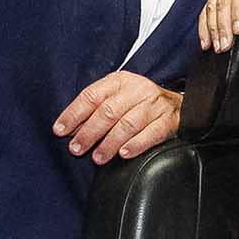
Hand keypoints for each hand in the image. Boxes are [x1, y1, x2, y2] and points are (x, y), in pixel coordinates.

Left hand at [53, 69, 181, 163]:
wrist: (178, 106)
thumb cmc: (139, 104)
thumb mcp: (116, 98)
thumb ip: (94, 111)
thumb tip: (69, 130)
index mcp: (120, 81)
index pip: (92, 95)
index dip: (74, 113)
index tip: (60, 130)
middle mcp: (138, 89)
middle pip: (109, 111)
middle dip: (89, 132)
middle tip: (77, 148)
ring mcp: (155, 104)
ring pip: (128, 123)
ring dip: (110, 142)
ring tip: (98, 157)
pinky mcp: (169, 120)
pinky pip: (152, 133)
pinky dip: (136, 144)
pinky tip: (124, 153)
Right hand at [201, 0, 238, 51]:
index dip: (238, 11)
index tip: (238, 29)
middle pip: (223, 1)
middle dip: (223, 25)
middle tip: (226, 45)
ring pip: (212, 6)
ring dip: (213, 29)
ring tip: (219, 46)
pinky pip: (206, 10)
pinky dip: (204, 27)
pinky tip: (207, 42)